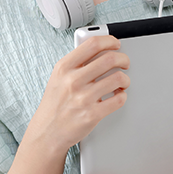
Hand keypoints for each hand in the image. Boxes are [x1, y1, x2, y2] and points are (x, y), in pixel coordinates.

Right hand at [29, 35, 129, 153]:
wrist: (47, 132)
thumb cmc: (55, 104)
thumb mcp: (58, 77)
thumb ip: (77, 63)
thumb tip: (101, 49)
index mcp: (64, 67)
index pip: (93, 44)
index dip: (110, 41)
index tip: (116, 44)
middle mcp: (73, 81)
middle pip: (110, 59)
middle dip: (123, 59)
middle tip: (125, 63)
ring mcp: (83, 98)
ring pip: (118, 78)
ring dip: (125, 79)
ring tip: (122, 82)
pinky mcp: (92, 114)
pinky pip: (119, 99)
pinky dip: (122, 96)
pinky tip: (117, 96)